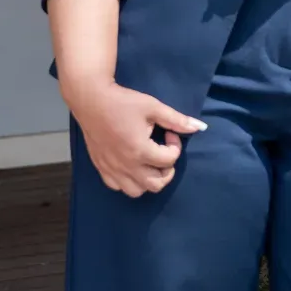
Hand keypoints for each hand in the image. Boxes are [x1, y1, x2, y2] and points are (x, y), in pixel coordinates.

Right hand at [63, 79, 206, 197]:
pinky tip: (130, 164)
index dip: (175, 145)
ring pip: (137, 191)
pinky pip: (118, 187)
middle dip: (166, 169)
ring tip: (148, 161)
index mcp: (140, 150)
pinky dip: (128, 181)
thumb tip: (200, 127)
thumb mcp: (153, 106)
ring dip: (148, 179)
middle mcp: (127, 165)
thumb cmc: (123, 101)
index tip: (169, 133)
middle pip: (157, 184)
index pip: (169, 160)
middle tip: (163, 153)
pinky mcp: (101, 169)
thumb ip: (176, 120)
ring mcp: (112, 169)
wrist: (91, 100)